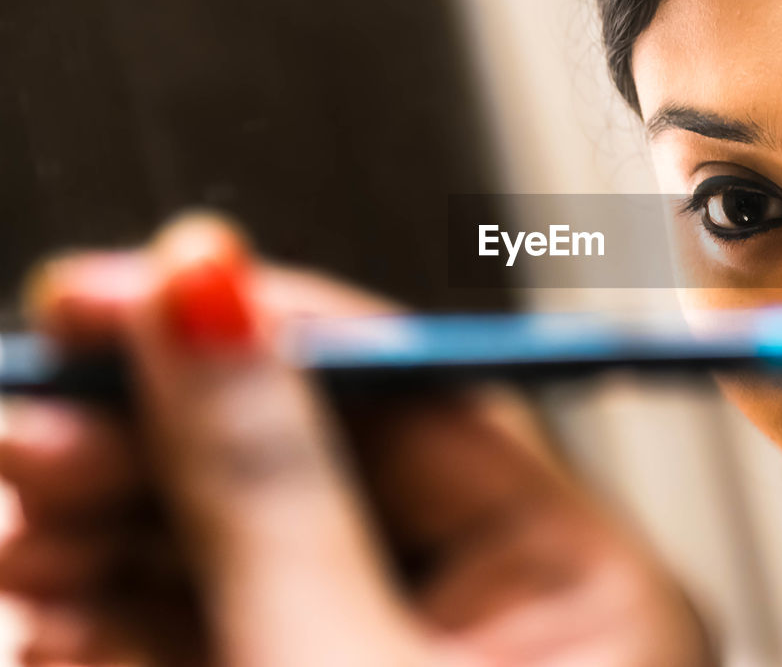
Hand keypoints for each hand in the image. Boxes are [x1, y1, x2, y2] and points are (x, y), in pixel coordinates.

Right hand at [0, 214, 713, 666]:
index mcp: (587, 589)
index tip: (115, 289)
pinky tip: (47, 616)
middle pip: (315, 477)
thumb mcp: (340, 662)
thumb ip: (272, 489)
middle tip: (28, 420)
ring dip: (114, 537)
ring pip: (252, 565)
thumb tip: (203, 290)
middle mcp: (512, 623)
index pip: (415, 402)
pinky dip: (122, 630)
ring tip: (13, 518)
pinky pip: (223, 644)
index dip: (257, 335)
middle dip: (157, 447)